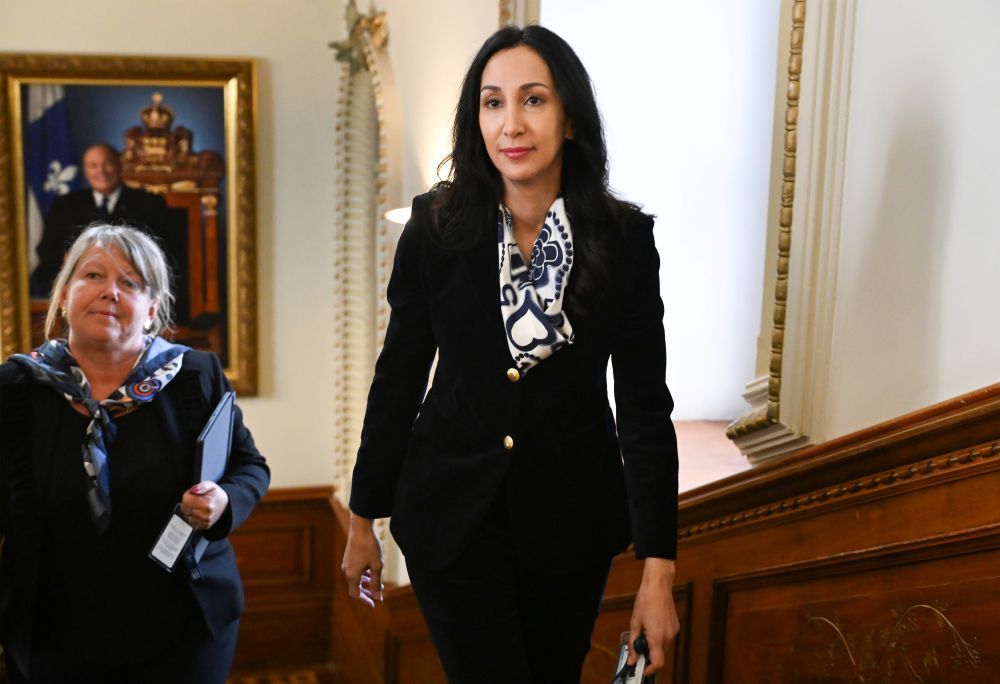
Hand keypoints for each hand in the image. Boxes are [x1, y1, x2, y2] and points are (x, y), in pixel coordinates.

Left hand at [180, 481, 228, 530]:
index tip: (193, 494)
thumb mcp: (210, 485)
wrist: (225, 505)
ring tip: (198, 506)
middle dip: (188, 503)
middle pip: (186, 509)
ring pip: (187, 516)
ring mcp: (205, 522)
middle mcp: (206, 515)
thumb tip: (193, 490)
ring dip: (190, 511)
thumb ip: (202, 486)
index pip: (186, 501)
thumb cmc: (216, 494)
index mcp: (207, 504)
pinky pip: (191, 522)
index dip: (187, 495)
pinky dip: (193, 517)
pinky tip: (199, 512)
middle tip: (196, 500)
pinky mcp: (204, 526)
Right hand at [341, 513, 383, 606]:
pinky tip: (373, 572)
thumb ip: (377, 583)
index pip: (356, 594)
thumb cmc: (370, 546)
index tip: (374, 604)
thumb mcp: (377, 566)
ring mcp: (347, 564)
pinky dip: (364, 575)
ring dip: (367, 583)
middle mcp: (346, 571)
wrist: (361, 527)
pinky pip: (356, 571)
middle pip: (356, 587)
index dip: (365, 600)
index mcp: (352, 575)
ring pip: (356, 579)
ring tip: (379, 584)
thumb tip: (378, 598)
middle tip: (378, 595)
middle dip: (367, 592)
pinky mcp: (349, 558)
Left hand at [627, 558, 679, 674]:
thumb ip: (632, 643)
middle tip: (638, 648)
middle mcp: (668, 636)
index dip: (649, 669)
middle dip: (649, 655)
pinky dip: (659, 638)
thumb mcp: (634, 623)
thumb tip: (631, 658)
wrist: (658, 585)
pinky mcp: (676, 626)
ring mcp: (674, 631)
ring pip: (664, 647)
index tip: (641, 669)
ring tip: (645, 632)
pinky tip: (652, 626)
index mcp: (657, 637)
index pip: (657, 663)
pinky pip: (667, 638)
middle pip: (660, 655)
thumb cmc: (646, 600)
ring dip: (654, 646)